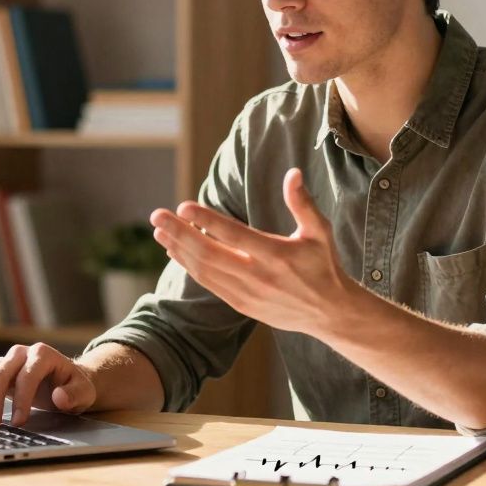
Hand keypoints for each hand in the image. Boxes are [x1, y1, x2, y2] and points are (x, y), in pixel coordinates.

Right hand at [0, 342, 95, 427]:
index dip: (22, 399)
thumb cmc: (74, 386)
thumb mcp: (84, 392)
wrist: (66, 381)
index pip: (28, 375)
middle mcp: (22, 353)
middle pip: (1, 373)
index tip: (19, 422)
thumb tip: (59, 397)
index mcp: (43, 354)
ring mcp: (7, 360)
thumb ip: (75, 394)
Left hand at [149, 168, 357, 334]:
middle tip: (157, 215)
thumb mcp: (320, 232)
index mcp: (276, 255)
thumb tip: (292, 172)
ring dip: (178, 249)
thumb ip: (303, 203)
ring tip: (159, 231)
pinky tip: (176, 251)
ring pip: (204, 271)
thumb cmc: (324, 265)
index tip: (182, 206)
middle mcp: (258, 276)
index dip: (205, 221)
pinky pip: (208, 284)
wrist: (329, 313)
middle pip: (209, 254)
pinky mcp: (242, 305)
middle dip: (179, 233)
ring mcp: (247, 294)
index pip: (233, 235)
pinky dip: (189, 266)